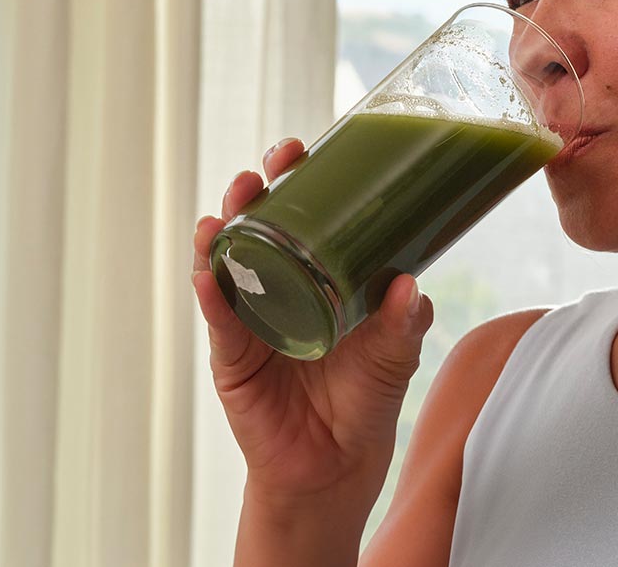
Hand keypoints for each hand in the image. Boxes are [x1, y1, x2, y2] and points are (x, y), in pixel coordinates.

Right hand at [191, 138, 435, 514]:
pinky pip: (219, 323)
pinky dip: (211, 297)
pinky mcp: (232, 358)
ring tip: (222, 215)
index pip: (300, 217)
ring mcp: (249, 320)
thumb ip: (403, 323)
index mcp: (317, 276)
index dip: (296, 182)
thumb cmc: (365, 399)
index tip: (299, 152)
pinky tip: (207, 274)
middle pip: (255, 229)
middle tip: (264, 171)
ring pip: (226, 266)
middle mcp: (278, 289)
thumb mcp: (394, 354)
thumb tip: (409, 285)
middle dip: (253, 195)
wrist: (337, 466)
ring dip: (220, 235)